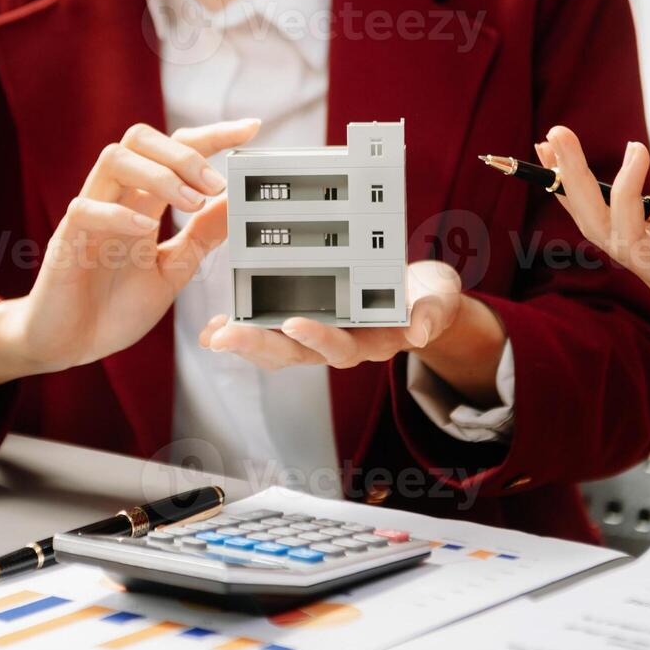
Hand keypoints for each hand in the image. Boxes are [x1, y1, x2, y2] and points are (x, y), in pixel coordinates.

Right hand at [15, 118, 261, 371]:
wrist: (71, 345)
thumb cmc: (115, 307)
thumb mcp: (173, 270)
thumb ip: (201, 236)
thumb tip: (235, 202)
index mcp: (141, 203)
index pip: (173, 149)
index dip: (212, 136)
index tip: (251, 131)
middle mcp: (115, 200)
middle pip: (139, 139)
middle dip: (183, 152)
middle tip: (216, 184)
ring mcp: (90, 217)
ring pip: (114, 159)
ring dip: (159, 174)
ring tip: (191, 203)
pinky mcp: (66, 242)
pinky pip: (85, 209)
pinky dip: (118, 214)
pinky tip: (146, 229)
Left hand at [198, 261, 507, 406]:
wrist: (419, 296)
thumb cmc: (427, 297)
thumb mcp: (438, 300)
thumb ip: (431, 313)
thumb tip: (420, 333)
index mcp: (370, 341)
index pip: (340, 346)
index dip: (318, 337)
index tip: (295, 323)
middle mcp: (338, 342)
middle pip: (294, 353)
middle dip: (259, 345)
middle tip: (227, 335)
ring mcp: (317, 332)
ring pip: (274, 346)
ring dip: (243, 340)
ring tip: (214, 334)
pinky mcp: (302, 317)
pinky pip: (267, 328)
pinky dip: (240, 327)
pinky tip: (211, 328)